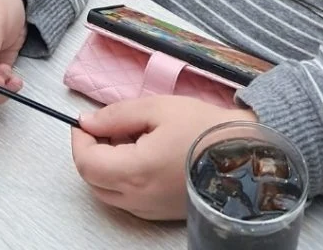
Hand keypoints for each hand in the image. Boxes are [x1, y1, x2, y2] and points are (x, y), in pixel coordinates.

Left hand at [71, 96, 257, 219]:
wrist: (243, 154)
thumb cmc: (203, 128)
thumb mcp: (157, 108)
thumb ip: (116, 115)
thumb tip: (87, 122)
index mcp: (135, 171)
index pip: (85, 162)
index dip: (79, 139)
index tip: (86, 121)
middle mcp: (138, 198)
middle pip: (92, 180)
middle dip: (91, 151)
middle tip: (106, 126)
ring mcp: (149, 210)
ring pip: (107, 192)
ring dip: (106, 166)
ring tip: (129, 138)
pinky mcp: (160, 213)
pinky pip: (127, 199)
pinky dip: (123, 178)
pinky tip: (142, 155)